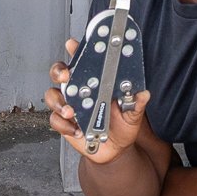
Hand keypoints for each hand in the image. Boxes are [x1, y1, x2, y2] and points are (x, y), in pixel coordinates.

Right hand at [45, 39, 151, 163]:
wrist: (115, 151)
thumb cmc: (122, 127)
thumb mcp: (133, 114)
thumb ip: (136, 104)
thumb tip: (143, 93)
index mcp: (94, 82)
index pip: (82, 61)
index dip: (76, 49)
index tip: (73, 44)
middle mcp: (79, 91)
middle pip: (59, 73)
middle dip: (59, 71)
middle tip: (66, 76)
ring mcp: (69, 106)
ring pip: (52, 95)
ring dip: (59, 101)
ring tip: (71, 111)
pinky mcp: (65, 124)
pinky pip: (56, 120)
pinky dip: (64, 125)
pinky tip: (76, 129)